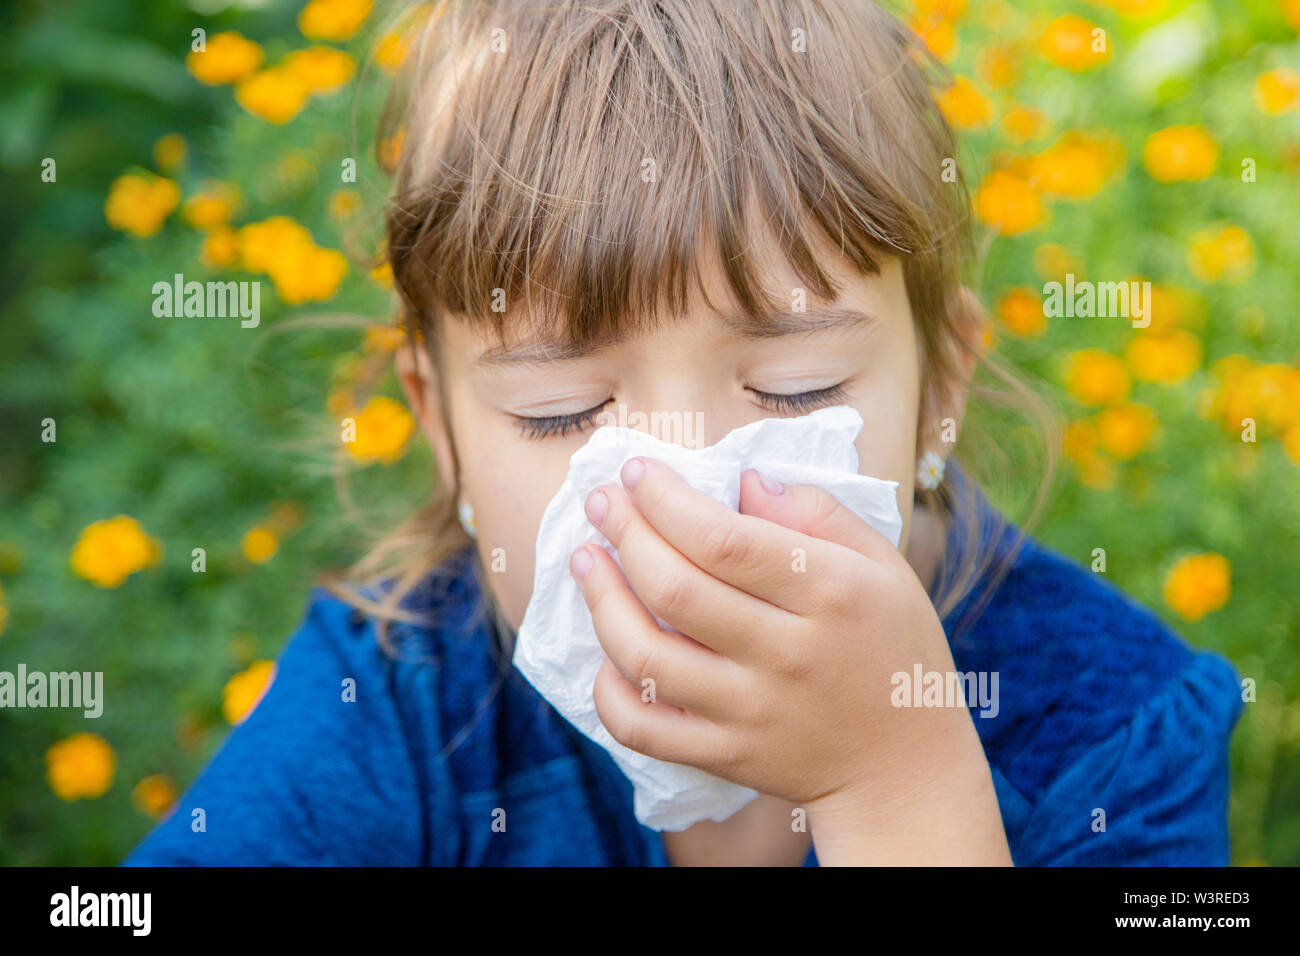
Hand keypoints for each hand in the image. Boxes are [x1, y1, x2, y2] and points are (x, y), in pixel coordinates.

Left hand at [571, 456, 1010, 862]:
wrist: (906, 767)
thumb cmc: (893, 647)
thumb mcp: (883, 565)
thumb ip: (818, 514)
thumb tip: (744, 480)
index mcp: (829, 594)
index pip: (724, 539)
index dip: (666, 501)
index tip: (638, 472)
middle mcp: (786, 654)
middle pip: (675, 591)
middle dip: (624, 534)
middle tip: (601, 502)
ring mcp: (751, 712)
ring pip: (647, 658)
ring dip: (602, 601)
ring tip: (586, 560)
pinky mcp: (727, 756)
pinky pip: (643, 729)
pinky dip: (608, 691)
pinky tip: (604, 651)